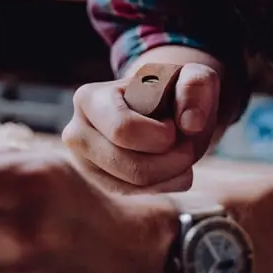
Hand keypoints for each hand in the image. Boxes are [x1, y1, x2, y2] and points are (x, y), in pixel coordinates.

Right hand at [62, 63, 221, 193]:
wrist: (160, 108)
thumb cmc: (172, 90)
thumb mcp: (190, 76)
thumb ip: (195, 86)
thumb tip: (191, 123)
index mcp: (90, 98)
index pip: (123, 130)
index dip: (161, 136)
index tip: (175, 125)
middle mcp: (77, 133)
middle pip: (128, 166)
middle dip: (170, 161)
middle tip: (188, 147)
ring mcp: (85, 162)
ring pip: (131, 186)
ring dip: (170, 175)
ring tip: (182, 155)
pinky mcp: (99, 182)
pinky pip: (134, 196)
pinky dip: (163, 186)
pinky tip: (174, 169)